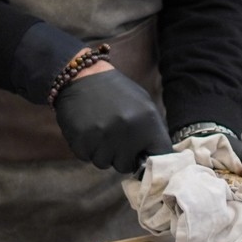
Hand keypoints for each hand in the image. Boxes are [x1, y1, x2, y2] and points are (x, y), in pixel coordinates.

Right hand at [55, 64, 171, 173]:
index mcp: (148, 121)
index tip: (141, 155)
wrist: (83, 76)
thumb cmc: (116, 92)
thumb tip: (158, 158)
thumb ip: (152, 131)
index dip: (150, 159)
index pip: (159, 156)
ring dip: (102, 152)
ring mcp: (103, 136)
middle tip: (114, 138)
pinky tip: (87, 131)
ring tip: (100, 132)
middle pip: (126, 166)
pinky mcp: (82, 140)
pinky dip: (86, 148)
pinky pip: (86, 158)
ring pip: (104, 163)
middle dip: (120, 156)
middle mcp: (127, 131)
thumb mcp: (143, 104)